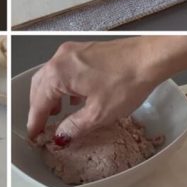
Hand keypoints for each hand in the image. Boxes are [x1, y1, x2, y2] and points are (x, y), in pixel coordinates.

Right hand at [27, 39, 158, 142]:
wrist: (151, 58)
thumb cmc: (127, 82)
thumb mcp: (99, 113)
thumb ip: (74, 127)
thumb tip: (61, 137)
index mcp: (59, 73)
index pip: (39, 102)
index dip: (36, 122)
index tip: (35, 136)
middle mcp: (61, 58)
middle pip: (40, 86)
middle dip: (40, 108)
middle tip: (42, 128)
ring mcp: (73, 51)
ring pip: (51, 76)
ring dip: (51, 96)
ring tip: (57, 114)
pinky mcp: (85, 50)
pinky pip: (64, 69)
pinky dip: (63, 86)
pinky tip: (75, 98)